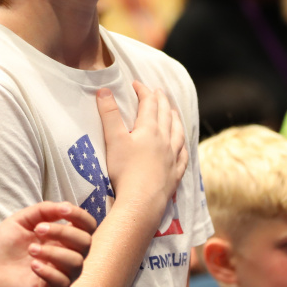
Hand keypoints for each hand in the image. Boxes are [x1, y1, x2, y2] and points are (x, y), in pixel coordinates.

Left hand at [0, 202, 94, 286]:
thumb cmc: (7, 245)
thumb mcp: (22, 220)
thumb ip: (43, 210)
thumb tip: (65, 206)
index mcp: (64, 237)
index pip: (88, 226)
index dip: (80, 216)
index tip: (62, 210)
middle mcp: (67, 256)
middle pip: (85, 242)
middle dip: (63, 232)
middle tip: (38, 229)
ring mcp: (62, 275)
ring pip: (76, 263)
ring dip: (53, 252)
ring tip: (31, 250)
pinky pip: (63, 284)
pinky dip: (49, 272)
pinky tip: (33, 265)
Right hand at [97, 82, 186, 218]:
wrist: (141, 202)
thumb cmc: (125, 171)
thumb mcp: (113, 140)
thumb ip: (109, 114)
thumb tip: (104, 90)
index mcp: (149, 130)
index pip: (148, 104)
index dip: (143, 91)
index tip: (136, 84)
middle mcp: (165, 140)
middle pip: (166, 115)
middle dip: (161, 100)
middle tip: (158, 91)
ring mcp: (172, 157)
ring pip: (178, 132)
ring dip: (176, 119)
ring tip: (174, 112)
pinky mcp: (175, 174)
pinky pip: (182, 156)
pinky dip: (182, 146)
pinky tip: (182, 146)